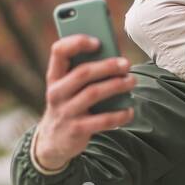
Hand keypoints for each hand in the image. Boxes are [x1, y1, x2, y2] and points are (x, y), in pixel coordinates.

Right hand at [32, 35, 135, 170]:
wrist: (53, 142)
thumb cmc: (68, 106)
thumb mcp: (67, 88)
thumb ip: (82, 73)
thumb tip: (115, 61)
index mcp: (54, 77)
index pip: (58, 51)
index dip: (77, 42)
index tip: (97, 41)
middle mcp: (57, 93)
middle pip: (83, 73)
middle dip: (107, 66)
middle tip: (126, 64)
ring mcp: (66, 112)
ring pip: (94, 94)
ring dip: (116, 86)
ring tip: (132, 82)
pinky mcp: (77, 130)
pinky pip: (102, 120)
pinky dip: (119, 115)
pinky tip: (129, 111)